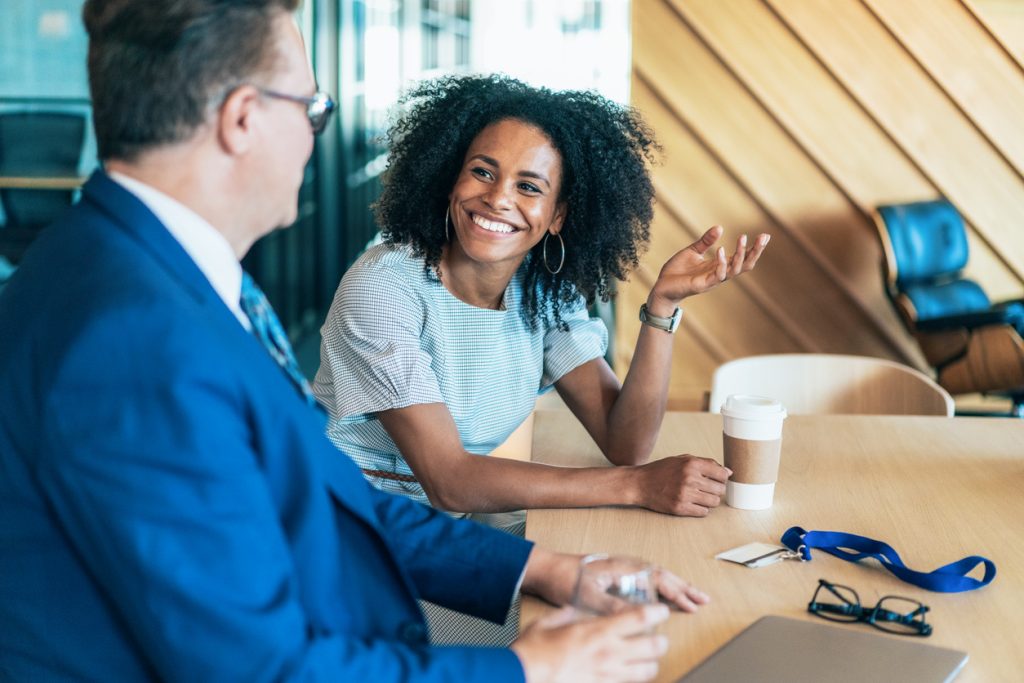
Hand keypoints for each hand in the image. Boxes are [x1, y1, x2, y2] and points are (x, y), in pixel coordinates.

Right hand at [512, 604, 669, 682]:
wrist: (524, 676)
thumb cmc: (533, 650)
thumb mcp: (548, 623)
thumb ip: (564, 615)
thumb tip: (570, 611)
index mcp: (598, 630)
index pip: (639, 618)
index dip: (657, 613)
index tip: (661, 610)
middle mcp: (609, 652)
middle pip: (653, 647)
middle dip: (660, 642)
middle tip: (658, 638)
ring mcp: (607, 674)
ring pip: (647, 671)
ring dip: (651, 663)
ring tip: (648, 659)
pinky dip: (632, 679)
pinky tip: (626, 674)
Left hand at [522, 547, 710, 610]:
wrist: (547, 569)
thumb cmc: (565, 578)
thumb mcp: (589, 596)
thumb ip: (613, 605)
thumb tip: (637, 616)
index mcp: (624, 567)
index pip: (659, 578)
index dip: (677, 593)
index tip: (692, 605)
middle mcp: (626, 565)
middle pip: (663, 575)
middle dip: (684, 588)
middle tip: (703, 600)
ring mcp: (622, 569)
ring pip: (656, 576)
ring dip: (675, 587)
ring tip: (691, 597)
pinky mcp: (616, 575)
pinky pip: (647, 579)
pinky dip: (661, 587)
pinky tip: (663, 596)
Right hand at [632, 455, 729, 516]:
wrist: (639, 483)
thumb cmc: (661, 470)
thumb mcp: (681, 459)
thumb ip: (705, 463)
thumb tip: (727, 472)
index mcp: (691, 464)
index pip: (722, 474)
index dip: (722, 478)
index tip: (717, 480)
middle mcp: (689, 478)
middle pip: (720, 489)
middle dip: (716, 489)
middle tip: (706, 489)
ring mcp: (685, 494)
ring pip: (713, 502)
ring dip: (709, 500)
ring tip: (699, 496)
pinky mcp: (680, 508)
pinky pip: (703, 512)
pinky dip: (701, 509)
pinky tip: (693, 503)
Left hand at [647, 226, 768, 313]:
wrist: (661, 286)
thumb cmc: (677, 271)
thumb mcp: (692, 251)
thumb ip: (705, 241)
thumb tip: (720, 228)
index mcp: (718, 265)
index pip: (742, 257)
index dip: (753, 248)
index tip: (765, 236)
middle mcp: (719, 273)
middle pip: (745, 265)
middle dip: (755, 251)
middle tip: (763, 237)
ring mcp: (712, 280)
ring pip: (734, 270)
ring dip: (740, 254)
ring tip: (743, 238)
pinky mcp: (703, 285)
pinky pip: (717, 275)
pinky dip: (721, 262)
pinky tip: (720, 249)